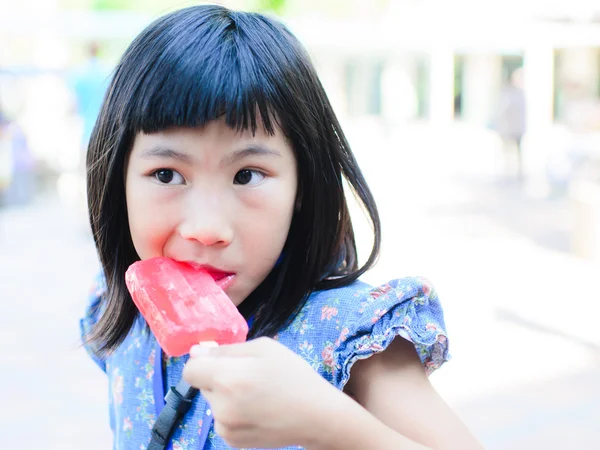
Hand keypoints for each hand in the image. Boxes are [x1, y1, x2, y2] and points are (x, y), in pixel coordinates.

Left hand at [182, 337, 344, 448]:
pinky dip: (232, 411)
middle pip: (203, 384)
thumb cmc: (294, 375)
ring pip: (213, 401)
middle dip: (219, 377)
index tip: (221, 360)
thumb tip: (197, 352)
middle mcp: (220, 406)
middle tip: (250, 376)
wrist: (316, 416)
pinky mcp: (231, 440)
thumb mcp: (265, 348)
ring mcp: (224, 427)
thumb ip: (226, 349)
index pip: (190, 370)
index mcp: (228, 379)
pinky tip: (256, 409)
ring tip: (256, 394)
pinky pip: (221, 417)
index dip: (203, 362)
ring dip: (225, 394)